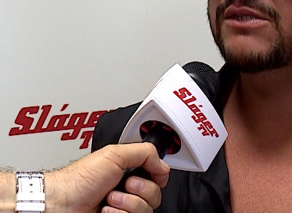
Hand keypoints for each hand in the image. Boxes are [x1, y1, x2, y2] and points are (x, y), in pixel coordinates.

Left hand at [46, 143, 169, 212]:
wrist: (60, 204)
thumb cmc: (78, 179)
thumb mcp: (114, 153)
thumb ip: (145, 152)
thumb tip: (163, 164)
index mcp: (129, 171)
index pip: (158, 176)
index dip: (158, 176)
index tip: (152, 174)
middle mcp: (128, 191)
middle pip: (155, 194)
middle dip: (140, 189)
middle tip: (124, 184)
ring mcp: (123, 209)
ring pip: (146, 209)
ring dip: (127, 203)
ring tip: (109, 199)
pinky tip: (105, 211)